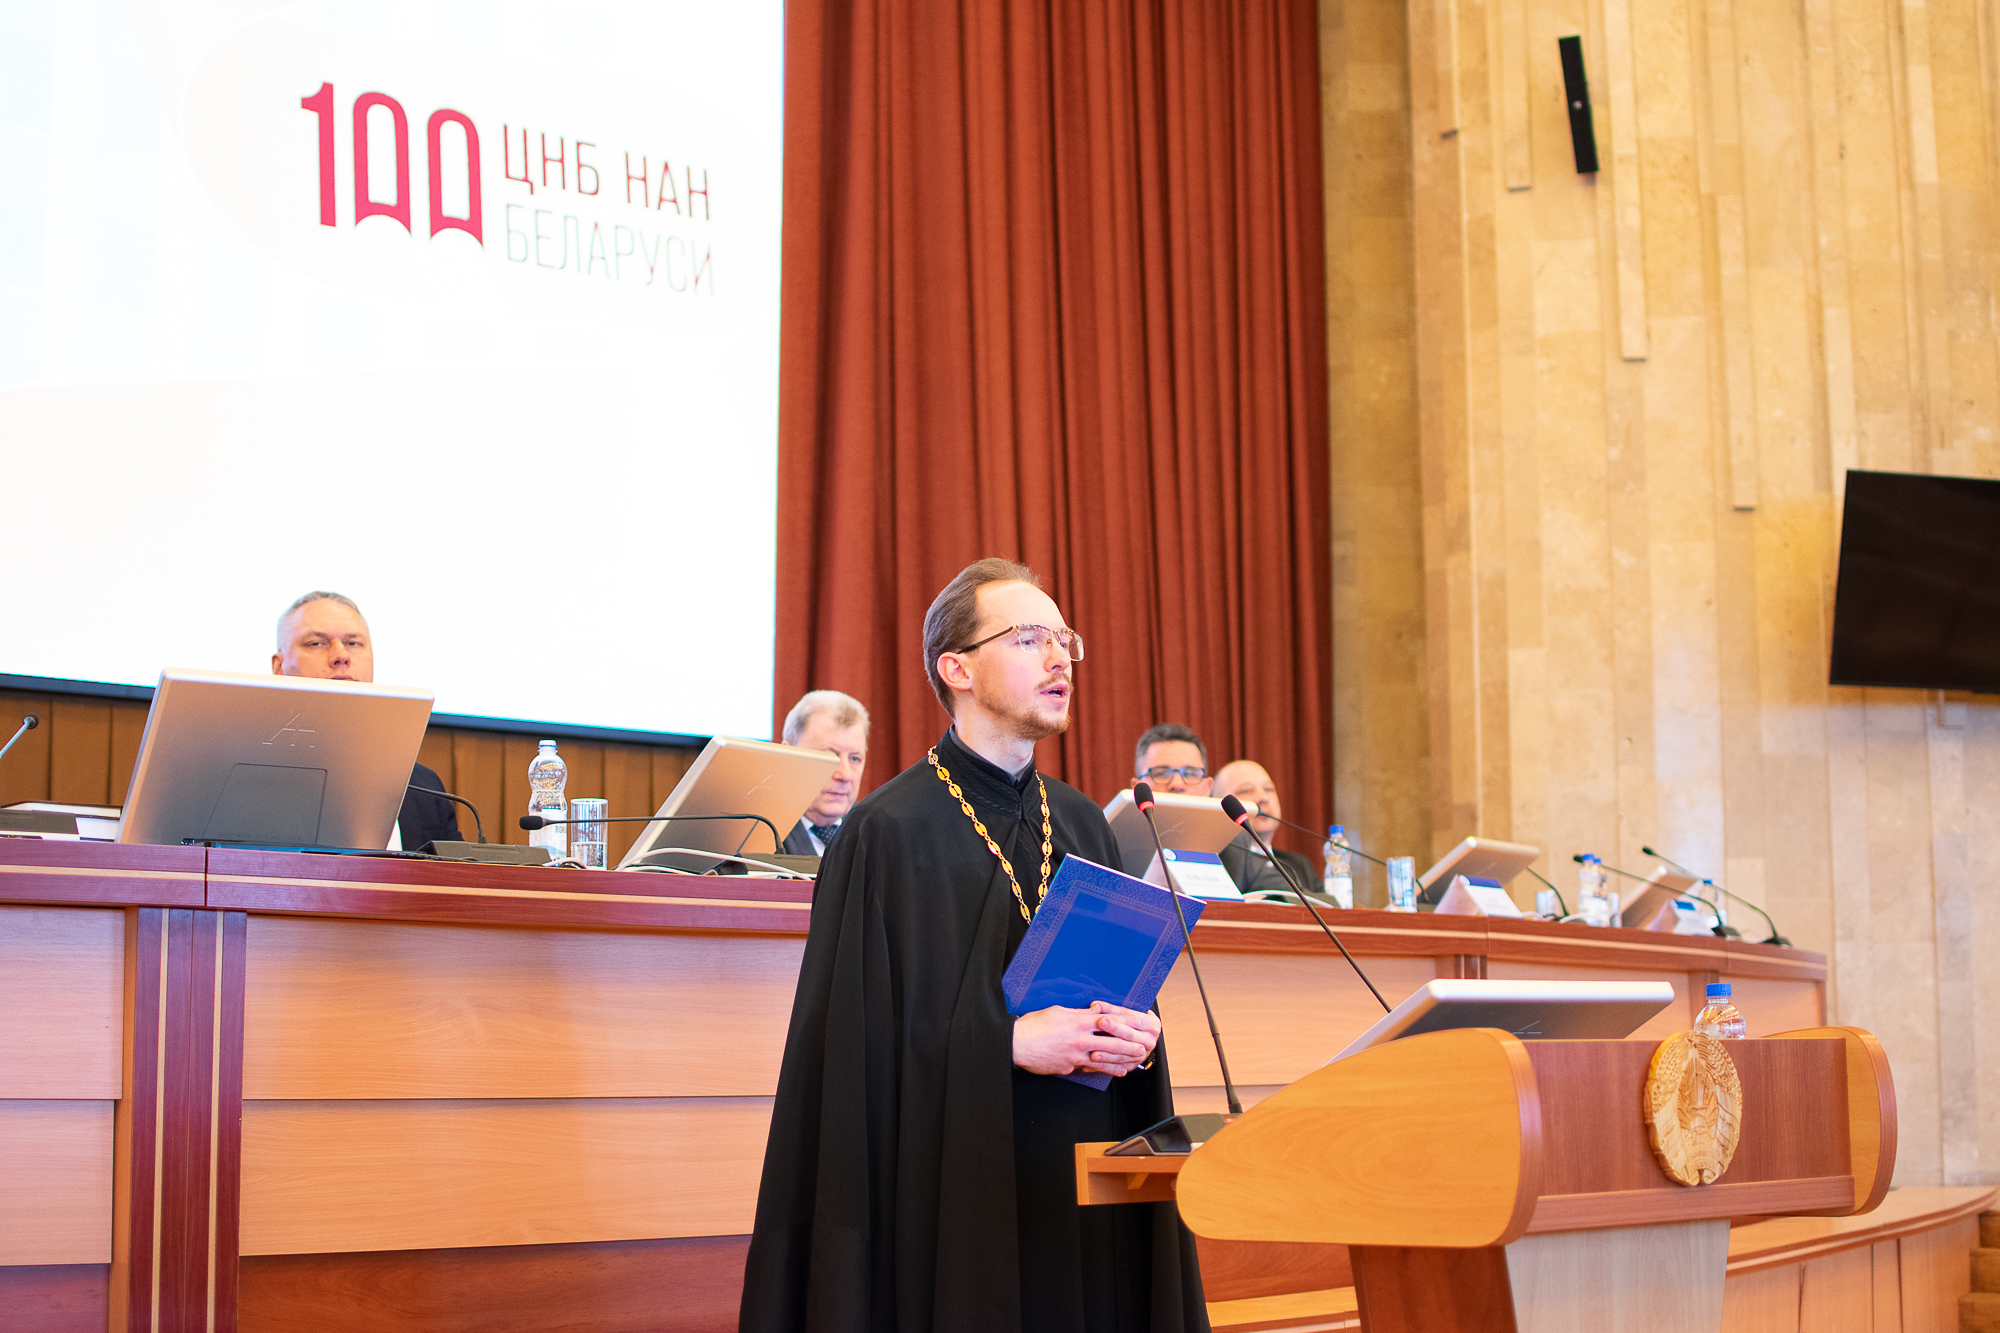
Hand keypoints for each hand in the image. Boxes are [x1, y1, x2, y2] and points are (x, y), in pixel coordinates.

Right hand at [1012, 1001, 1161, 1076]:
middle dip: (1131, 1045)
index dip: (1127, 1022)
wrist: (1017, 1044)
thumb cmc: (1035, 1025)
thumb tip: (1095, 1010)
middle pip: (1112, 1042)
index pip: (1109, 1020)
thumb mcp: (1058, 1011)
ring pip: (1105, 1058)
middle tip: (1145, 1046)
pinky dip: (1106, 1070)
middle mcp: (1080, 1038)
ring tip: (1136, 1060)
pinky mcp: (1069, 1067)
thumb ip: (1079, 1013)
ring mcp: (1075, 1055)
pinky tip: (1117, 1071)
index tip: (1140, 1022)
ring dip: (1123, 1060)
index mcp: (1078, 1021)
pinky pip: (1091, 1069)